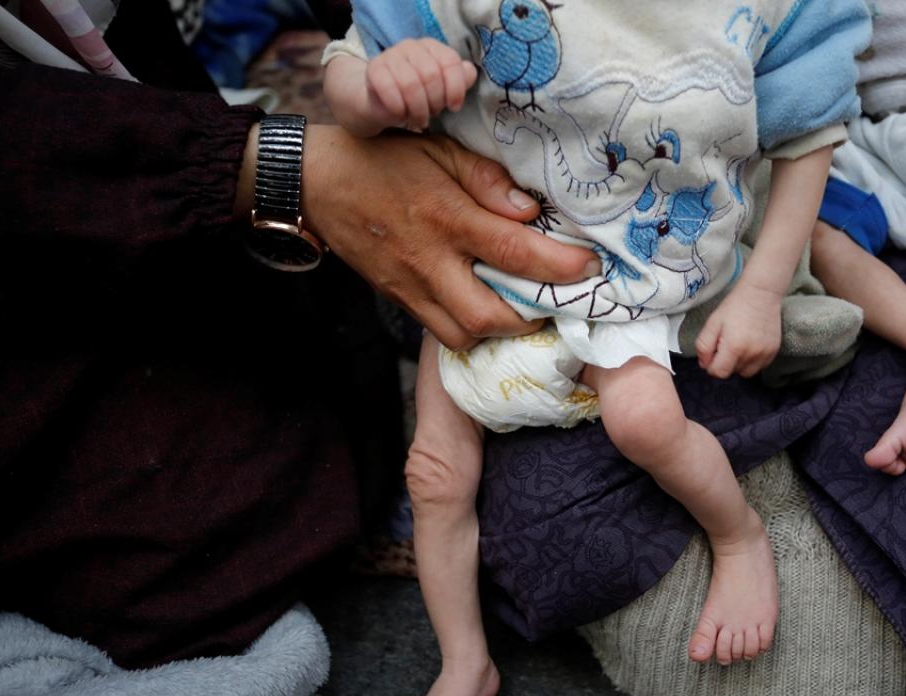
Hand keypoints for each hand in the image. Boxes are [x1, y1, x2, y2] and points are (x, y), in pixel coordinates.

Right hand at [295, 127, 599, 348]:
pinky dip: (470, 328)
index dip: (559, 266)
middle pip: (488, 315)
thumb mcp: (438, 150)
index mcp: (446, 217)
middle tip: (554, 297)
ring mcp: (410, 287)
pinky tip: (485, 306)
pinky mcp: (397, 299)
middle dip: (530, 316)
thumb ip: (486, 179)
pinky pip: (439, 331)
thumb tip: (530, 210)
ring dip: (499, 329)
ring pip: (463, 334)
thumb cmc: (384, 158)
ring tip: (519, 306)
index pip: (513, 252)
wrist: (315, 182)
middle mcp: (429, 261)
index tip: (590, 267)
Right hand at [367, 39, 477, 130]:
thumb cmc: (417, 96)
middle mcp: (411, 46)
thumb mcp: (442, 90)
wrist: (382, 104)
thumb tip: (469, 72)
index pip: (451, 62)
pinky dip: (399, 108)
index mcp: (432, 47)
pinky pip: (390, 90)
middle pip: (432, 75)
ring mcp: (390, 55)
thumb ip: (460, 79)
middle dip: (435, 102)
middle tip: (431, 114)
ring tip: (418, 119)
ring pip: (411, 84)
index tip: (453, 107)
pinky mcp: (374, 68)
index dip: (456, 88)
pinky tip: (400, 114)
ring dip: (418, 109)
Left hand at [694, 283, 782, 379]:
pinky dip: (751, 361)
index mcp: (734, 347)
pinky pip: (759, 367)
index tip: (713, 353)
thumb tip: (704, 365)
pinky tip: (749, 344)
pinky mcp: (774, 352)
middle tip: (726, 342)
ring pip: (746, 372)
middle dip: (725, 362)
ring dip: (738, 364)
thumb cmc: (734, 307)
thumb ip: (704, 346)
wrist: (761, 294)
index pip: (719, 373)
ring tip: (738, 344)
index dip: (712, 366)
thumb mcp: (712, 323)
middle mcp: (751, 354)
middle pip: (732, 373)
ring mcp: (765, 354)